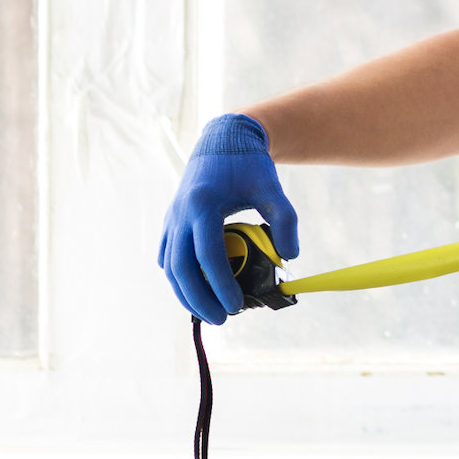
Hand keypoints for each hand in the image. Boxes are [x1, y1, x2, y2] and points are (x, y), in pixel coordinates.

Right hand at [158, 113, 299, 323]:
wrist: (223, 139)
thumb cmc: (248, 164)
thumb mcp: (272, 187)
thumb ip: (285, 219)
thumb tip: (291, 256)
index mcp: (203, 205)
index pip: (209, 255)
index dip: (221, 284)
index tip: (236, 304)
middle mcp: (181, 214)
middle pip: (182, 269)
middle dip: (200, 299)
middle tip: (223, 319)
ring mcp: (172, 218)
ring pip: (170, 267)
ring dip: (186, 294)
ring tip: (208, 313)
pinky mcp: (170, 221)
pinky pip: (167, 257)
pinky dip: (178, 277)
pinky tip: (193, 291)